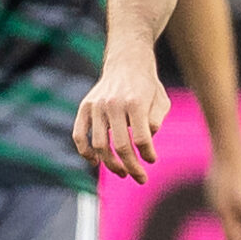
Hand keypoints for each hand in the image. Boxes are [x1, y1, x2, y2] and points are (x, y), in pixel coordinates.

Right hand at [73, 55, 170, 183]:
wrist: (127, 62)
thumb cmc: (147, 86)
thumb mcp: (161, 101)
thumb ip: (156, 121)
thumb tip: (146, 142)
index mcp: (135, 103)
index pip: (141, 139)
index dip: (147, 154)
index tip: (151, 161)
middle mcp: (113, 104)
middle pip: (121, 145)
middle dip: (132, 166)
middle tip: (140, 178)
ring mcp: (96, 105)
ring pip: (100, 145)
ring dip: (110, 164)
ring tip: (122, 172)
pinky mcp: (84, 106)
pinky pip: (79, 134)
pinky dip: (85, 151)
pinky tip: (94, 162)